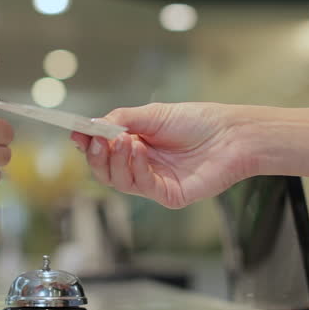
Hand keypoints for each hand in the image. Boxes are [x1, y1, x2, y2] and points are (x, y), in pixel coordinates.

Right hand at [71, 103, 253, 208]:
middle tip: (97, 139)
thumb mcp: (153, 114)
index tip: (76, 132)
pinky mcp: (167, 195)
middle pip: (104, 170)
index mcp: (135, 144)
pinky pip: (141, 186)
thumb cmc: (198, 122)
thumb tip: (90, 125)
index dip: (87, 143)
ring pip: (118, 180)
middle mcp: (141, 165)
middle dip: (96, 154)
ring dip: (116, 160)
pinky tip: (140, 150)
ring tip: (123, 140)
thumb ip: (120, 120)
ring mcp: (153, 181)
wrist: (231, 135)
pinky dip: (136, 167)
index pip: (102, 149)